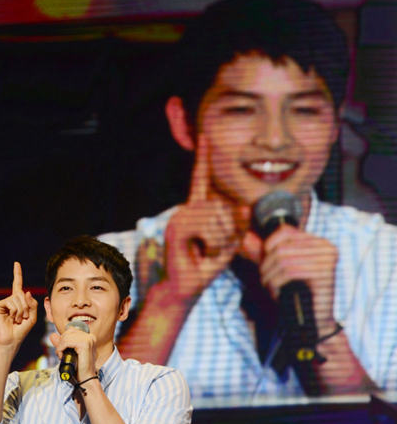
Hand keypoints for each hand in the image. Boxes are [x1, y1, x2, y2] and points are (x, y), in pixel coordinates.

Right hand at [0, 262, 36, 349]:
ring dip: (21, 311)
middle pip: (21, 294)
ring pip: (16, 299)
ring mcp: (2, 303)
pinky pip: (10, 302)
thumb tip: (25, 291)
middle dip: (26, 307)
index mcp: (17, 301)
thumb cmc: (21, 330)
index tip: (16, 263)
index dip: (17, 274)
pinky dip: (15, 311)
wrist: (11, 340)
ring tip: (17, 320)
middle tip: (23, 318)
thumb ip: (32, 303)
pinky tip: (11, 318)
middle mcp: (9, 300)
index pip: (17, 285)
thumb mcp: (32, 317)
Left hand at [50, 325, 96, 383]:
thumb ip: (61, 343)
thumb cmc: (78, 368)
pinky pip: (66, 341)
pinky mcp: (85, 344)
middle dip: (61, 343)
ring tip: (61, 356)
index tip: (62, 351)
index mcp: (89, 337)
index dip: (63, 339)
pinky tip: (62, 356)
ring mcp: (88, 339)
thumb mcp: (68, 352)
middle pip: (68, 332)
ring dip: (60, 347)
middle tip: (61, 354)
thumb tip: (52, 335)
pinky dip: (60, 348)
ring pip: (66, 337)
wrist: (85, 378)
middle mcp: (90, 336)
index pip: (71, 330)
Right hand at [160, 133, 250, 301]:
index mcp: (198, 208)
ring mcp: (180, 216)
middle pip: (222, 204)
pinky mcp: (177, 228)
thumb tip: (245, 206)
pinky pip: (207, 226)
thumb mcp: (230, 242)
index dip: (204, 157)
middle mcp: (187, 208)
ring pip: (216, 215)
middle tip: (217, 247)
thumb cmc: (206, 265)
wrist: (185, 287)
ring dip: (222, 238)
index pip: (201, 178)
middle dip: (230, 229)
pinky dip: (213, 242)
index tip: (206, 136)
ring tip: (208, 251)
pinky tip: (201, 252)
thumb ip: (239, 224)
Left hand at [243, 224, 337, 328]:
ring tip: (269, 288)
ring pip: (283, 260)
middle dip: (266, 265)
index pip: (286, 231)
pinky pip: (289, 272)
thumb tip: (245, 237)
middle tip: (264, 281)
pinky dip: (276, 284)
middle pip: (282, 247)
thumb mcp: (278, 269)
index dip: (268, 245)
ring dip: (269, 276)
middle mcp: (327, 248)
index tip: (264, 263)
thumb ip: (263, 253)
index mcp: (319, 242)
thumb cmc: (295, 294)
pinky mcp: (325, 274)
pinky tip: (276, 294)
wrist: (312, 323)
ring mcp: (328, 260)